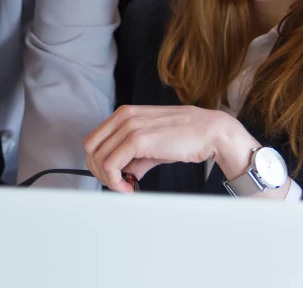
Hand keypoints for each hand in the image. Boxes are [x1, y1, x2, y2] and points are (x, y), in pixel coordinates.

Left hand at [84, 105, 257, 193]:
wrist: (211, 132)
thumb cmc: (185, 137)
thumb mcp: (153, 145)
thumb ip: (134, 158)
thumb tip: (122, 175)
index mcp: (124, 114)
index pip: (94, 140)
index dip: (99, 163)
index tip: (114, 177)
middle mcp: (123, 116)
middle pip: (91, 149)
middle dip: (100, 172)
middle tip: (119, 185)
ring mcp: (129, 126)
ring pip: (99, 159)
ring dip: (109, 180)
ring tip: (128, 188)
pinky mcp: (138, 139)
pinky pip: (112, 166)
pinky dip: (116, 182)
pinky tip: (132, 188)